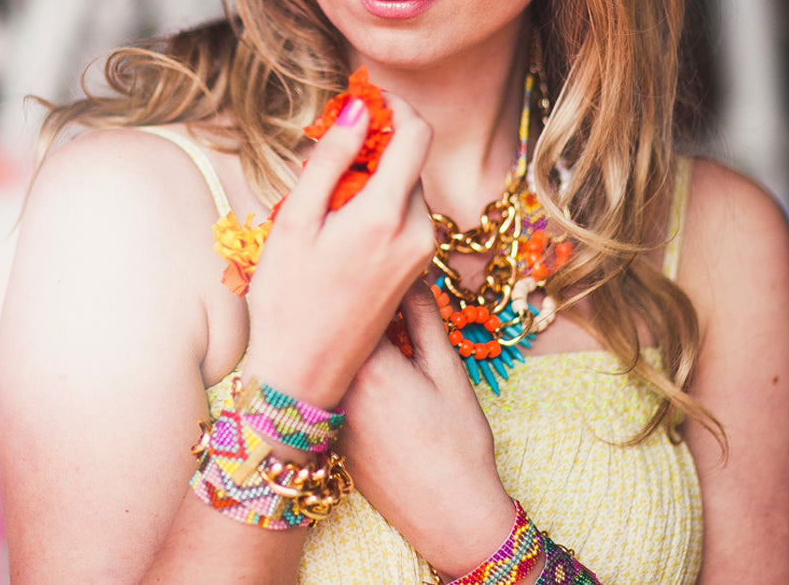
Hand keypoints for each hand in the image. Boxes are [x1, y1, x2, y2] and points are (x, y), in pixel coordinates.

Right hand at [244, 93, 434, 409]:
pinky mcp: (416, 269)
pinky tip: (339, 223)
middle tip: (326, 149)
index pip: (417, 132)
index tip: (360, 99)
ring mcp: (421, 253)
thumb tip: (359, 108)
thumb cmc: (288, 298)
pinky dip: (379, 202)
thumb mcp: (297, 219)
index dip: (392, 105)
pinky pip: (406, 215)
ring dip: (373, 174)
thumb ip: (332, 158)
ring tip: (324, 197)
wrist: (304, 374)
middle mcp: (418, 232)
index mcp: (388, 215)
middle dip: (375, 142)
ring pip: (407, 186)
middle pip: (411, 158)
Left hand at [337, 283, 515, 578]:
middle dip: (358, 307)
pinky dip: (349, 371)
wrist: (449, 516)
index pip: (356, 302)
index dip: (375, 282)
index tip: (391, 271)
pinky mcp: (332, 434)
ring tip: (386, 333)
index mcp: (369, 365)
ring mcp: (331, 413)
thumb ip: (423, 316)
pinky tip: (380, 376)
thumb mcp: (447, 369)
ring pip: (333, 357)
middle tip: (386, 294)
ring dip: (351, 338)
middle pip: (336, 327)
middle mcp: (338, 387)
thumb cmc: (457, 443)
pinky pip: (334, 386)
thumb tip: (410, 276)